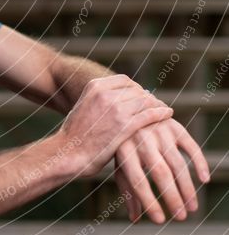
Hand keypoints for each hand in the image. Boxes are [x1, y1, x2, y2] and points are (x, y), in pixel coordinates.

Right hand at [58, 74, 173, 177]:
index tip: (142, 96)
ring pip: (145, 101)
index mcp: (95, 86)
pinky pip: (149, 114)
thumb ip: (100, 99)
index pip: (125, 80)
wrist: (67, 154)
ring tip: (165, 110)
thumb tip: (120, 98)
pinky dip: (161, 113)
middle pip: (136, 90)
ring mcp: (115, 109)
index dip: (136, 88)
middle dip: (147, 97)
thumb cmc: (75, 136)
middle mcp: (105, 93)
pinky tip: (168, 114)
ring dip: (157, 104)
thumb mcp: (84, 107)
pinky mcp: (124, 126)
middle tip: (156, 104)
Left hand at [113, 117, 210, 222]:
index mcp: (124, 151)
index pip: (137, 182)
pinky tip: (205, 180)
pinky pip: (191, 146)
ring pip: (178, 163)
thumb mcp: (120, 162)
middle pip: (160, 174)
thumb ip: (127, 189)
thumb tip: (135, 219)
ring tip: (192, 208)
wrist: (131, 108)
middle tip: (181, 218)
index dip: (149, 202)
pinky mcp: (174, 126)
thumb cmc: (125, 143)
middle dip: (172, 198)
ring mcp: (159, 131)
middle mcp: (142, 140)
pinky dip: (200, 162)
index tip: (160, 221)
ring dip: (187, 188)